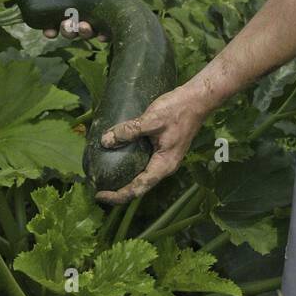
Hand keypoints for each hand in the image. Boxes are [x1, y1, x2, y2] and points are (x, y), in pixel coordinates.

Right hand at [7, 0, 131, 39]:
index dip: (49, 30)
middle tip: (68, 25)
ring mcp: (96, 9)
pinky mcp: (112, 10)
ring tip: (85, 26)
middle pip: (70, 30)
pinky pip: (108, 31)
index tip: (49, 32)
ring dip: (83, 35)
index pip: (52, 21)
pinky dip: (103, 36)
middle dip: (67, 33)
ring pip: (87, 32)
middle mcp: (78, 6)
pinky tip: (101, 34)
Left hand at [93, 84, 207, 203]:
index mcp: (163, 165)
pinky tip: (118, 156)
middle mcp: (164, 166)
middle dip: (118, 190)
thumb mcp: (151, 119)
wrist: (198, 99)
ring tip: (105, 175)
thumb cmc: (178, 110)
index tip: (99, 194)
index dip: (118, 195)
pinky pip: (144, 163)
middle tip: (97, 188)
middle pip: (139, 186)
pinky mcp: (163, 150)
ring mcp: (164, 159)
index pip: (138, 188)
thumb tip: (105, 141)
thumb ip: (128, 130)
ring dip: (124, 178)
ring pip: (142, 175)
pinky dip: (130, 164)